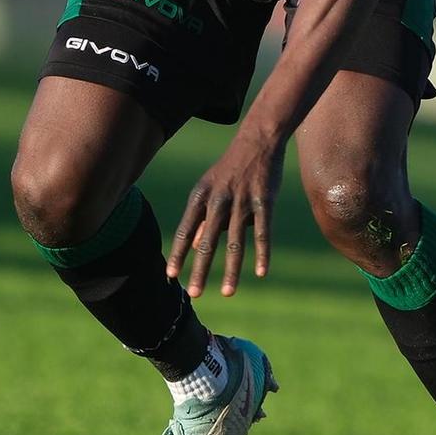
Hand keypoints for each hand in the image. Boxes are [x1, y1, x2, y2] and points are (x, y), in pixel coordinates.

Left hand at [168, 135, 280, 296]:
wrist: (257, 140)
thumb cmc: (230, 168)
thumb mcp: (210, 188)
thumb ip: (202, 217)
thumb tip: (193, 246)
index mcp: (200, 197)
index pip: (185, 231)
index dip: (178, 254)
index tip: (171, 276)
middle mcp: (218, 200)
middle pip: (207, 242)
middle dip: (200, 270)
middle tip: (193, 294)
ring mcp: (242, 201)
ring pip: (235, 242)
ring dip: (230, 270)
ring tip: (227, 292)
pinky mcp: (264, 200)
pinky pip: (262, 232)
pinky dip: (261, 254)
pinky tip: (260, 272)